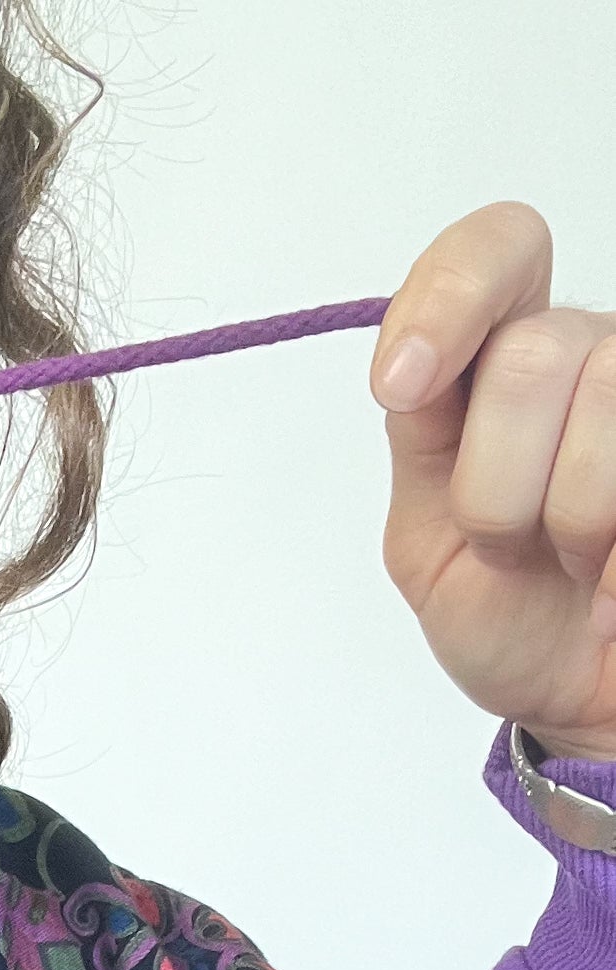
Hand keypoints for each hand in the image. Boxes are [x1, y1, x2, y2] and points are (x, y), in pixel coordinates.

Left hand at [374, 202, 615, 763]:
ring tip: (576, 564)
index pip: (496, 249)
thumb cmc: (507, 615)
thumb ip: (422, 439)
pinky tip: (611, 586)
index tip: (401, 385)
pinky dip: (613, 563)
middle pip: (529, 358)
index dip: (448, 297)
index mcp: (510, 355)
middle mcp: (596, 351)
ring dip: (566, 524)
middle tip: (514, 547)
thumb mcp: (426, 537)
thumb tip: (409, 367)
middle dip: (496, 488)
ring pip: (601, 408)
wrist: (580, 693)